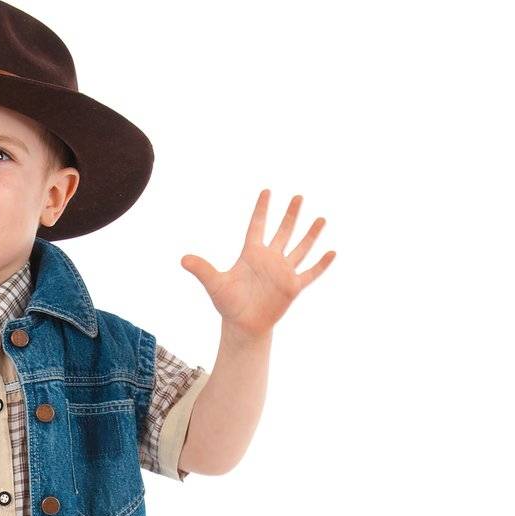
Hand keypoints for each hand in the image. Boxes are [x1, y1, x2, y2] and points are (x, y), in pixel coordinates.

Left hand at [180, 190, 334, 337]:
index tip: (267, 191)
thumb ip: (202, 269)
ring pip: (300, 248)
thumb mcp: (215, 284)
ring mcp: (283, 272)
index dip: (262, 209)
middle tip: (299, 196)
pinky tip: (332, 252)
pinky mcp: (293, 287)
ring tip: (321, 219)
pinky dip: (321, 264)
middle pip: (283, 232)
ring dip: (310, 235)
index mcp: (251, 254)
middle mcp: (270, 259)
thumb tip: (182, 259)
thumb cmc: (229, 304)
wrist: (243, 325)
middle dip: (291, 215)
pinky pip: (310, 273)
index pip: (258, 226)